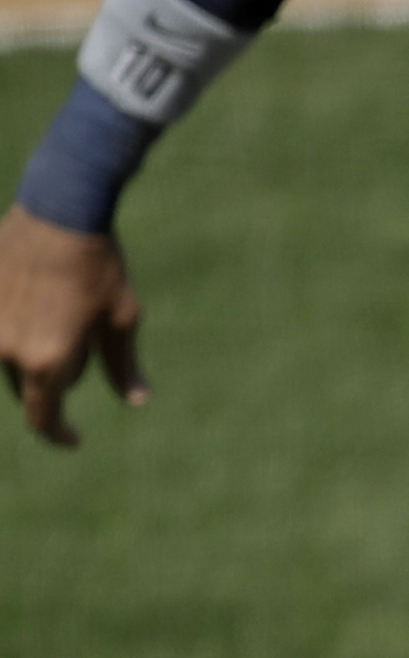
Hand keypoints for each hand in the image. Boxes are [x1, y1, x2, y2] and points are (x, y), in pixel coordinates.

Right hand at [2, 209, 147, 450]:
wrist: (60, 209)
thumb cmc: (100, 267)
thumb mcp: (122, 319)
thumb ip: (123, 365)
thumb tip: (137, 400)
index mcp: (46, 362)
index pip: (43, 418)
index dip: (59, 434)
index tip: (74, 438)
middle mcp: (7, 346)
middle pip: (26, 386)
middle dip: (54, 378)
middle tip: (81, 340)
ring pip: (7, 357)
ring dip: (30, 352)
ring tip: (60, 313)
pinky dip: (15, 324)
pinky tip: (39, 302)